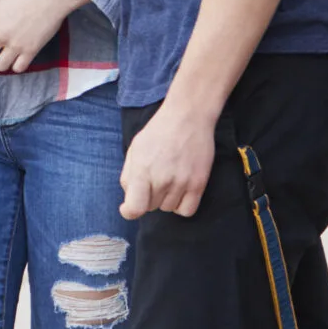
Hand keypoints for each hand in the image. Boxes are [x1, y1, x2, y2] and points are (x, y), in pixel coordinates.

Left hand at [120, 99, 215, 219]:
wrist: (188, 117)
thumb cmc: (158, 132)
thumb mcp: (134, 149)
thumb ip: (128, 175)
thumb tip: (129, 199)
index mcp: (141, 170)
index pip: (134, 208)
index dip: (129, 211)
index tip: (129, 207)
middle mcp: (161, 179)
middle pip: (150, 207)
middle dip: (148, 197)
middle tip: (154, 177)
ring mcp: (181, 183)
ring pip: (168, 209)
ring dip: (165, 199)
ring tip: (168, 178)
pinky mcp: (199, 184)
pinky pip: (187, 210)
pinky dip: (181, 205)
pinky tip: (179, 190)